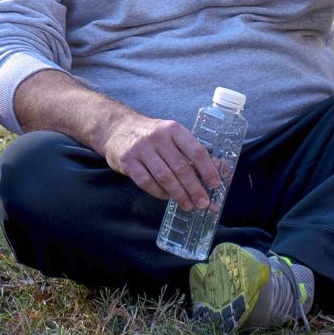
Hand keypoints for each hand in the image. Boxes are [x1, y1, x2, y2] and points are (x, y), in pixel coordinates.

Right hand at [98, 111, 221, 210]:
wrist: (118, 128)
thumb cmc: (152, 135)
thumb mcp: (170, 134)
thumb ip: (188, 150)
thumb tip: (213, 171)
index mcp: (174, 130)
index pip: (196, 150)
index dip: (208, 169)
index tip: (215, 184)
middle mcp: (158, 138)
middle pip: (181, 167)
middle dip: (195, 188)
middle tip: (203, 203)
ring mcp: (141, 150)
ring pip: (165, 177)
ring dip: (179, 194)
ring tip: (188, 205)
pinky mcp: (128, 162)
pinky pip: (146, 182)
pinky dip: (159, 192)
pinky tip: (166, 197)